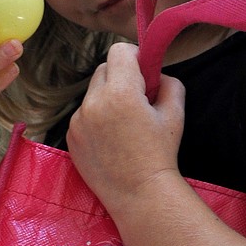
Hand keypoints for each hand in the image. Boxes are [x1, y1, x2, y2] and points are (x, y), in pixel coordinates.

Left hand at [66, 42, 185, 213]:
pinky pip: (83, 115)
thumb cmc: (160, 154)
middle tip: (136, 99)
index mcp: (121, 93)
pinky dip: (96, 119)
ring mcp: (78, 121)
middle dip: (120, 77)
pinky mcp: (70, 137)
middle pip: (103, 69)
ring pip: (92, 93)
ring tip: (124, 124)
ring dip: (107, 98)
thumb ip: (168, 82)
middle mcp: (94, 103)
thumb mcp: (175, 113)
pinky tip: (111, 139)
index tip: (143, 73)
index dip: (134, 57)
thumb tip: (156, 73)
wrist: (139, 194)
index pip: (118, 51)